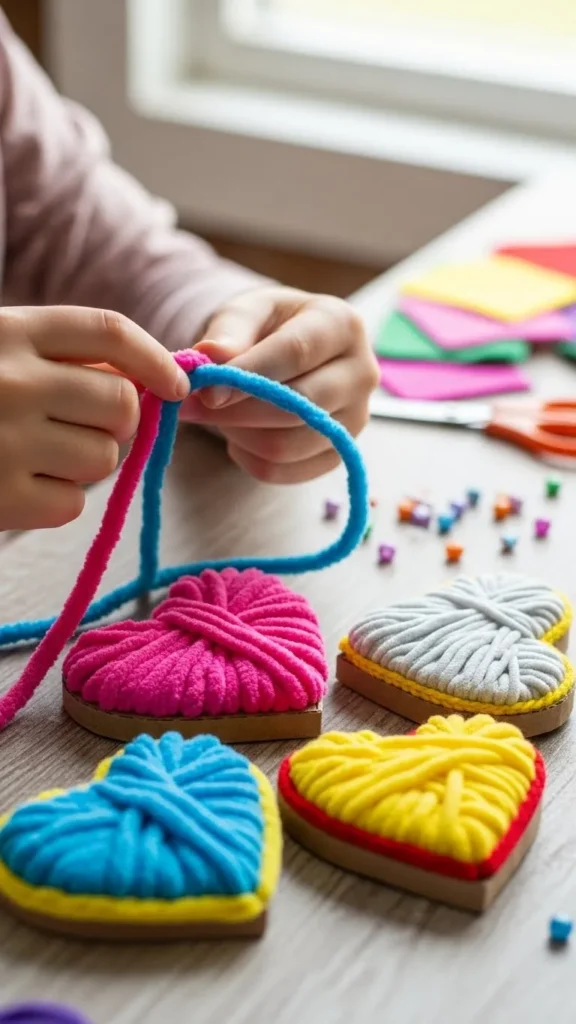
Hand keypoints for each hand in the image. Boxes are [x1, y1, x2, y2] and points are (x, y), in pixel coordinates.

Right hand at [0, 306, 189, 529]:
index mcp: (10, 332)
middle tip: (81, 428)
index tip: (177, 384)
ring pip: (105, 459)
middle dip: (116, 423)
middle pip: (121, 405)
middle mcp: (13, 381)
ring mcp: (7, 441)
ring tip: (38, 455)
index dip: (154, 357)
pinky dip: (54, 500)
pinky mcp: (1, 498)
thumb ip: (60, 359)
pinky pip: (72, 503)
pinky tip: (17, 485)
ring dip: (86, 463)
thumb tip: (148, 384)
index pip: (108, 332)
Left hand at [183, 286, 378, 482]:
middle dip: (236, 412)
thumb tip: (210, 355)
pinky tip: (237, 436)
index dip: (248, 375)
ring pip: (287, 445)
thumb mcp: (248, 312)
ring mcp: (356, 419)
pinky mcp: (339, 453)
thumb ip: (229, 331)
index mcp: (342, 325)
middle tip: (190, 408)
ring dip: (238, 436)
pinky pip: (285, 471)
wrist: (294, 351)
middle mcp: (361, 374)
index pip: (296, 354)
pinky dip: (249, 459)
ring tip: (217, 416)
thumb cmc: (270, 327)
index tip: (206, 392)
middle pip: (298, 406)